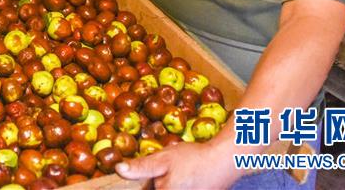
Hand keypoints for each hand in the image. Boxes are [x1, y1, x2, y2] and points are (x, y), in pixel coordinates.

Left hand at [115, 141, 240, 189]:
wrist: (226, 160)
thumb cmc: (193, 159)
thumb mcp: (163, 159)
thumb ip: (141, 167)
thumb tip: (118, 170)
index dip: (149, 183)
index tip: (157, 174)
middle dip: (158, 183)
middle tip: (172, 170)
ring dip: (168, 184)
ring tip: (182, 173)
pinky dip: (181, 185)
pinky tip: (187, 177)